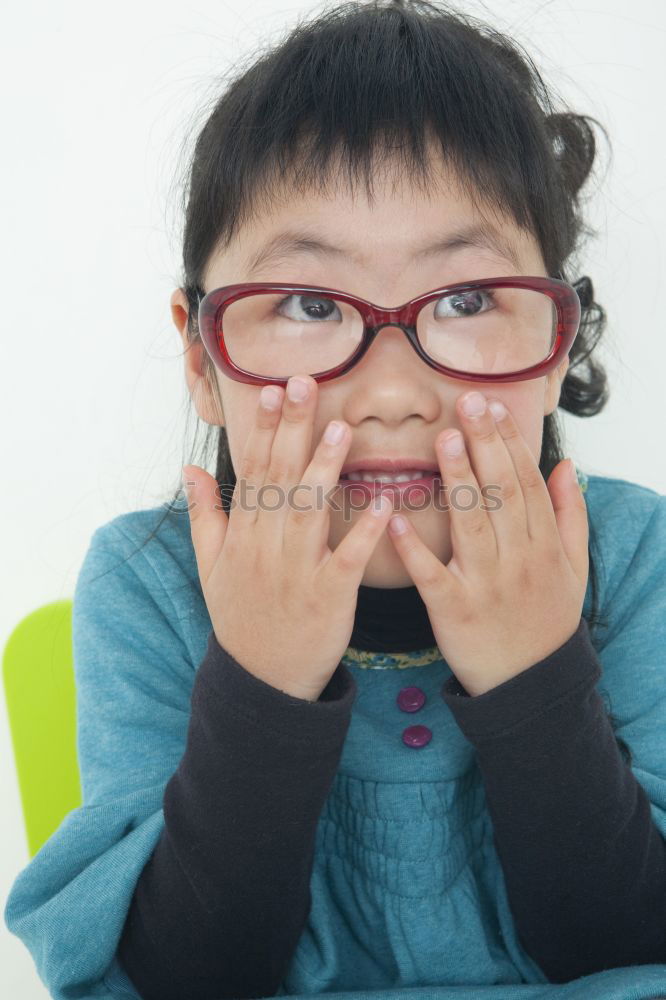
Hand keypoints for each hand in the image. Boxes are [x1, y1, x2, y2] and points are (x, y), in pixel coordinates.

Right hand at [182, 375, 393, 701]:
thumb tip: (189, 469)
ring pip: (309, 512)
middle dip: (293, 430)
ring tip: (341, 429)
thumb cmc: (241, 617)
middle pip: (280, 479)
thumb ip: (203, 515)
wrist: (262, 680)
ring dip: (324, 469)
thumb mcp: (210, 568)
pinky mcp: (329, 597)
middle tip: (306, 384)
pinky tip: (384, 504)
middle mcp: (267, 547)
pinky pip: (347, 559)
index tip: (275, 390)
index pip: (255, 471)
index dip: (266, 429)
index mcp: (244, 535)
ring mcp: (297, 572)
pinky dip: (364, 533)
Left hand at [386, 392, 588, 695]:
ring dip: (458, 481)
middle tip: (467, 402)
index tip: (492, 405)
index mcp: (543, 544)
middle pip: (500, 492)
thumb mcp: (575, 568)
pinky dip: (413, 547)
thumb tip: (566, 465)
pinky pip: (431, 575)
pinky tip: (394, 516)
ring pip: (471, 524)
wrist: (530, 684)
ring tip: (443, 440)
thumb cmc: (548, 619)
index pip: (524, 481)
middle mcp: (517, 558)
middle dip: (484, 444)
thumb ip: (571, 514)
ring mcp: (485, 584)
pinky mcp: (453, 610)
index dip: (508, 441)